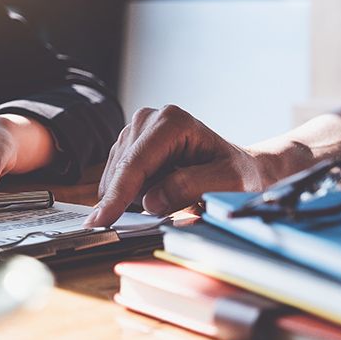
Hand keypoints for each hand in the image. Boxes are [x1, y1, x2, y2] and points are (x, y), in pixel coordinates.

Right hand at [86, 105, 272, 226]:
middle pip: (122, 171)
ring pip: (116, 177)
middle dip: (135, 197)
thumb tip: (151, 201)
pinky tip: (159, 191)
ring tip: (172, 193)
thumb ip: (190, 188)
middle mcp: (148, 119)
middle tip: (171, 207)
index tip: (101, 220)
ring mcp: (136, 131)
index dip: (118, 194)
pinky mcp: (129, 146)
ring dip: (136, 196)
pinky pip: (117, 179)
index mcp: (171, 122)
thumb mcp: (227, 183)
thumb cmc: (237, 174)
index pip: (135, 163)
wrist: (239, 169)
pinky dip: (133, 194)